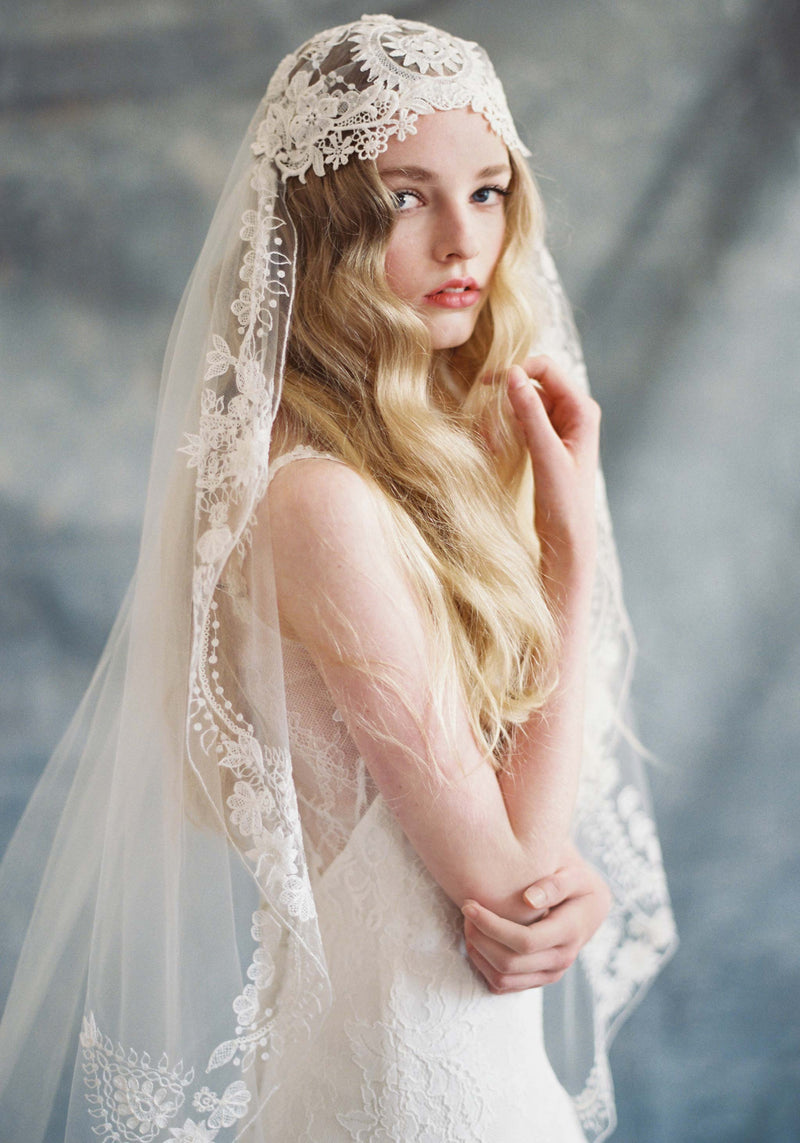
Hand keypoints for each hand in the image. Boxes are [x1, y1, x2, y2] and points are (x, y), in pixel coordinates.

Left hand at [461, 848, 611, 993]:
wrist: (589, 907)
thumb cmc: (577, 885)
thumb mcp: (574, 876)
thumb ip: (555, 885)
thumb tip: (529, 900)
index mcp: (569, 933)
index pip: (525, 940)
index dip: (492, 925)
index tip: (469, 906)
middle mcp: (560, 960)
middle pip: (509, 963)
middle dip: (480, 938)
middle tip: (466, 911)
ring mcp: (549, 973)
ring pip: (503, 979)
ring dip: (478, 954)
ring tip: (468, 925)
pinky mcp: (537, 979)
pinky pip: (503, 985)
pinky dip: (483, 967)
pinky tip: (478, 941)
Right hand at [506, 355, 599, 574]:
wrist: (568, 539)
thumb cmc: (564, 502)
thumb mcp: (545, 455)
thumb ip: (530, 413)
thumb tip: (513, 374)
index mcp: (582, 410)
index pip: (546, 369)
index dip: (516, 370)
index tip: (486, 385)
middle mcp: (573, 413)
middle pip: (531, 385)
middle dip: (505, 400)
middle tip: (484, 423)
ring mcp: (559, 427)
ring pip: (521, 405)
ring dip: (501, 419)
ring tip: (489, 443)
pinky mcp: (545, 442)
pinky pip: (519, 423)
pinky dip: (504, 431)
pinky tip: (493, 448)